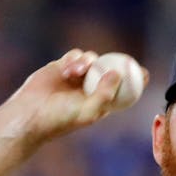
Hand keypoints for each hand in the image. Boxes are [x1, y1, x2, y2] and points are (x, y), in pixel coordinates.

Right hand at [14, 49, 149, 143]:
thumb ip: (104, 94)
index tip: (144, 74)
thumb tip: (118, 74)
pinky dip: (75, 60)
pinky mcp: (62, 66)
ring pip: (92, 60)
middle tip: (126, 59)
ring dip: (88, 62)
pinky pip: (75, 56)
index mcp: (99, 101)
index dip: (134, 80)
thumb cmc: (60, 118)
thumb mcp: (87, 111)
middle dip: (120, 62)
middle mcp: (89, 87)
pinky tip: (68, 70)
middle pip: (111, 69)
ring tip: (76, 72)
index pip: (122, 89)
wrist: (31, 114)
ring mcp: (76, 76)